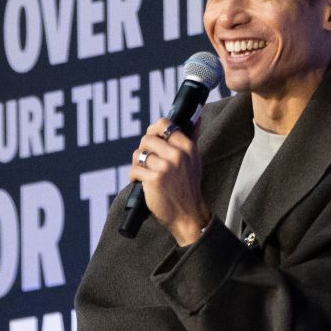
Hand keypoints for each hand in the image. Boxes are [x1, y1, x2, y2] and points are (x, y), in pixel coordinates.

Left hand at [127, 119, 209, 245]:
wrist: (188, 214)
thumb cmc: (189, 186)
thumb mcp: (194, 160)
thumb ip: (192, 137)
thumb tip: (196, 117)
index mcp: (187, 147)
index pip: (164, 124)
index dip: (154, 130)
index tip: (152, 139)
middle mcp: (177, 155)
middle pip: (147, 138)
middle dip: (144, 149)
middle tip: (148, 160)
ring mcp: (165, 167)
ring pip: (139, 154)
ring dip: (137, 164)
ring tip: (144, 172)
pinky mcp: (153, 179)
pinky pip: (134, 170)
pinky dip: (134, 177)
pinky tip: (141, 182)